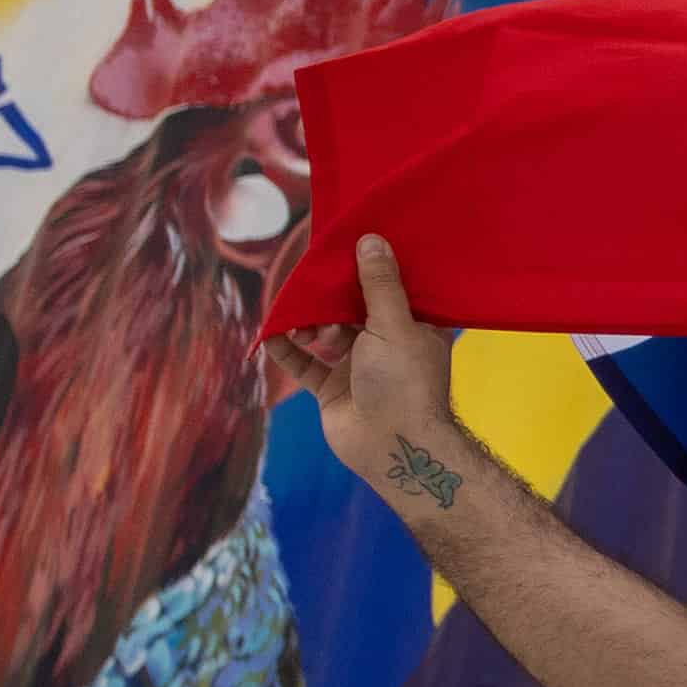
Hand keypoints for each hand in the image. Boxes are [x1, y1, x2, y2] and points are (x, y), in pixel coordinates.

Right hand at [265, 235, 469, 519]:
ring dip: (309, 323)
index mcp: (415, 326)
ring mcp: (359, 365)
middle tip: (311, 284)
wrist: (392, 447)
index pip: (391, 287)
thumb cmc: (404, 383)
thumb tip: (371, 239)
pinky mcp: (334, 387)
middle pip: (352, 306)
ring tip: (304, 328)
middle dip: (330, 296)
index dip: (369, 267)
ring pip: (326, 332)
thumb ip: (379, 284)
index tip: (345, 244)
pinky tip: (271, 337)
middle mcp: (388, 342)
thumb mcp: (393, 325)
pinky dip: (288, 350)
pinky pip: (305, 363)